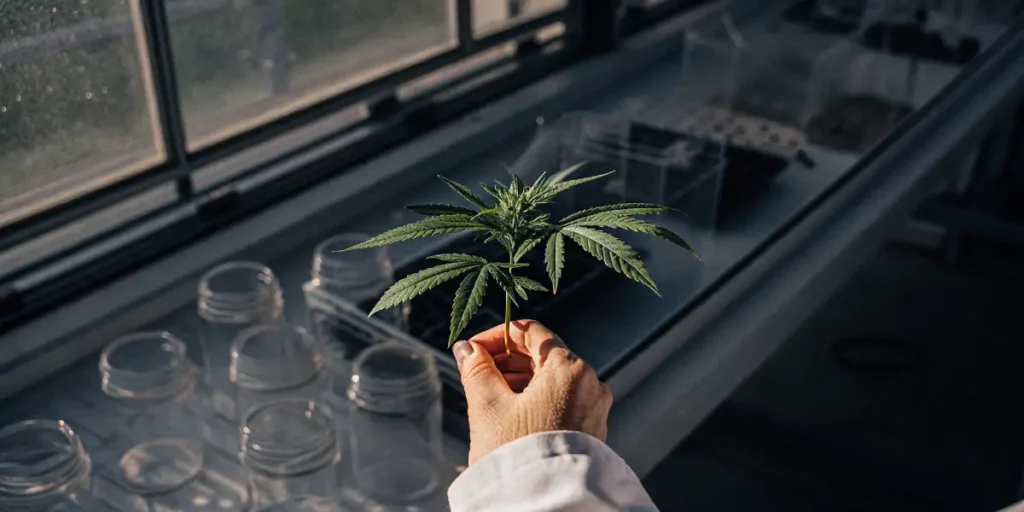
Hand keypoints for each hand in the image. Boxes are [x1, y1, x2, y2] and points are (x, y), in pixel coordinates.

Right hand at [451, 320, 612, 465]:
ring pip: (553, 379)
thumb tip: (467, 350)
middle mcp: (590, 383)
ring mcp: (594, 408)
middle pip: (544, 355)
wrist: (544, 505)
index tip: (474, 350)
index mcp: (569, 368)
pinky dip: (537, 399)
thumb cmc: (518, 455)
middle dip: (506, 360)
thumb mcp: (488, 406)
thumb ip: (476, 370)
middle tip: (476, 370)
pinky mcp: (591, 430)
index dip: (497, 336)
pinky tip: (511, 412)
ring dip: (520, 380)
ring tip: (488, 393)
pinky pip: (562, 401)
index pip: (531, 332)